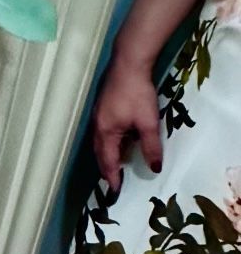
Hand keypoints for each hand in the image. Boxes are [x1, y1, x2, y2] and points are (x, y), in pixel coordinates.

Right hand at [93, 51, 163, 191]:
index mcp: (106, 132)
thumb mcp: (148, 122)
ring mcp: (97, 114)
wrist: (128, 62)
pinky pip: (101, 131)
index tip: (115, 191)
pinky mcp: (101, 105)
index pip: (108, 161)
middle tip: (113, 180)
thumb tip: (155, 168)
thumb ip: (151, 147)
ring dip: (105, 155)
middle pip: (99, 153)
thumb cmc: (137, 93)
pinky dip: (106, 142)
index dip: (112, 177)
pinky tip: (117, 140)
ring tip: (114, 164)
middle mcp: (97, 125)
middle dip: (106, 168)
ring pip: (99, 141)